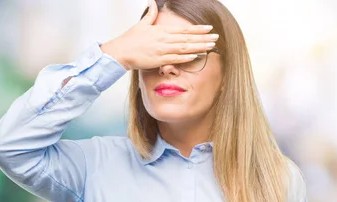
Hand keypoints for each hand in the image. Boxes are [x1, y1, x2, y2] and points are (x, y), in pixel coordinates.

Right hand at [101, 0, 218, 70]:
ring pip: (184, 48)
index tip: (209, 28)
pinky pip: (175, 59)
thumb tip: (152, 2)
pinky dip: (186, 57)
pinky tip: (196, 56)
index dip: (197, 29)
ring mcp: (162, 49)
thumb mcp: (142, 23)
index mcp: (162, 30)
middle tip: (216, 37)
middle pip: (188, 38)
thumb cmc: (130, 39)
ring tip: (210, 46)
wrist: (120, 52)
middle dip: (203, 38)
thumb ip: (151, 13)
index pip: (184, 29)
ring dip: (198, 47)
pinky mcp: (159, 60)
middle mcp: (164, 39)